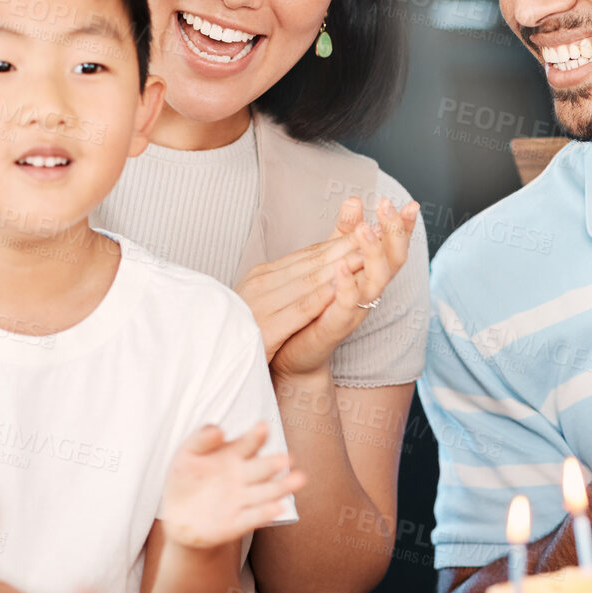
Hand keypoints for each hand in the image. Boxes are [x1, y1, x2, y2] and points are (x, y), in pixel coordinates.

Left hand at [162, 423, 307, 548]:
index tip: (263, 427)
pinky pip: (253, 517)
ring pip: (267, 492)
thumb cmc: (186, 478)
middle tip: (286, 458)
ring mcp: (243, 499)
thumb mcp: (188, 453)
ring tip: (299, 479)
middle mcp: (244, 476)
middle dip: (274, 463)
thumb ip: (202, 438)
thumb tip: (219, 430)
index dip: (256, 436)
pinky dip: (265, 513)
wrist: (179, 516)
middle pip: (263, 468)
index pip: (249, 443)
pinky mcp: (238, 523)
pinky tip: (278, 507)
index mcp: (235, 455)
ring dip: (282, 487)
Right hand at [234, 196, 367, 359]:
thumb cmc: (245, 334)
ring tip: (368, 253)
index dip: (340, 241)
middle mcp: (261, 285)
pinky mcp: (264, 330)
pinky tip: (340, 288)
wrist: (213, 363)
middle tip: (378, 231)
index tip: (368, 229)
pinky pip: (298, 310)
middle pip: (313, 262)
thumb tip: (318, 267)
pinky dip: (321, 298)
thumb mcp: (267, 302)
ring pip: (309, 281)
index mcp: (263, 276)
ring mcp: (260, 305)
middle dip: (347, 246)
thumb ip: (292, 282)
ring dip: (340, 266)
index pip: (308, 255)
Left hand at [270, 196, 419, 379]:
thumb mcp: (330, 263)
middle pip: (393, 261)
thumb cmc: (314, 309)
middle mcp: (367, 293)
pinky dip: (346, 287)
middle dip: (393, 233)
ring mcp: (354, 311)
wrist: (295, 354)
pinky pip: (346, 306)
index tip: (410, 205)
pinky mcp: (334, 327)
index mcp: (367, 276)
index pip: (392, 247)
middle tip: (388, 206)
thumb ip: (343, 234)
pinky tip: (341, 268)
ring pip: (375, 281)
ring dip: (372, 253)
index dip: (403, 228)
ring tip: (366, 229)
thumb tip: (356, 199)